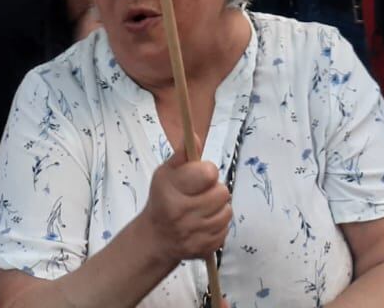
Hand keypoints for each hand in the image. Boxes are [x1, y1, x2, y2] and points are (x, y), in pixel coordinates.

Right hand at [142, 133, 230, 263]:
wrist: (156, 239)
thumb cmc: (163, 199)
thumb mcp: (166, 173)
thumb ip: (182, 155)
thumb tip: (195, 136)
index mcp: (171, 191)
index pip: (208, 174)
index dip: (207, 172)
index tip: (199, 176)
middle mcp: (181, 214)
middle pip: (222, 193)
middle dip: (214, 191)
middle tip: (201, 194)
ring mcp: (193, 234)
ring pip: (227, 212)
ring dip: (219, 208)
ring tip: (204, 208)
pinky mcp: (204, 249)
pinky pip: (225, 231)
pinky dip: (218, 226)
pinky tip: (204, 224)